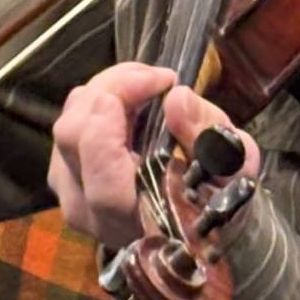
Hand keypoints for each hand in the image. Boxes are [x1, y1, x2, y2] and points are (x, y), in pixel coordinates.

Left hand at [49, 71, 261, 252]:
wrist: (201, 213)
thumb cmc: (221, 190)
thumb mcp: (235, 164)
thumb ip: (210, 138)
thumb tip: (175, 100)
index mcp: (139, 223)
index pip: (103, 187)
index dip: (111, 132)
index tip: (152, 87)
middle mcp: (94, 215)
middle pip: (74, 140)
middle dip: (112, 91)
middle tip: (155, 76)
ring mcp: (72, 195)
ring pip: (67, 127)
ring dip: (105, 91)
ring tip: (147, 82)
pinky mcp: (65, 174)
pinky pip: (68, 125)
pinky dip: (96, 101)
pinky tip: (130, 96)